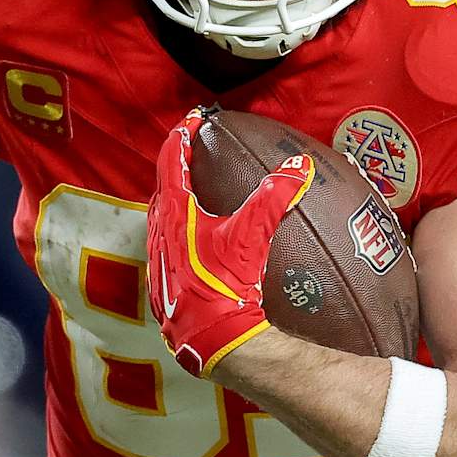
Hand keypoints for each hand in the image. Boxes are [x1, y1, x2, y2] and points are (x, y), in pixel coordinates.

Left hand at [146, 109, 313, 377]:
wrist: (210, 338)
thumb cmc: (226, 283)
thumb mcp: (253, 235)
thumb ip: (276, 196)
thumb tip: (300, 164)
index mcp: (173, 212)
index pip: (171, 159)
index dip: (183, 135)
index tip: (194, 118)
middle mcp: (157, 231)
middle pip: (162, 186)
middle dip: (176, 165)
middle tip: (192, 150)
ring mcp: (156, 258)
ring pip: (159, 216)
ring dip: (174, 198)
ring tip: (192, 190)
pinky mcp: (161, 281)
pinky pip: (164, 241)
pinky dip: (176, 228)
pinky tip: (194, 239)